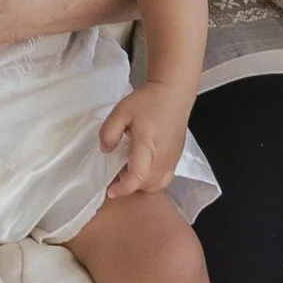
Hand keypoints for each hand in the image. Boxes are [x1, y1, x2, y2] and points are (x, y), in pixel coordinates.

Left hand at [100, 78, 190, 195]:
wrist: (173, 92)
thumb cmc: (150, 100)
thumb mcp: (121, 111)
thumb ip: (108, 132)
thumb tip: (105, 150)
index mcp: (148, 145)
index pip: (138, 177)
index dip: (123, 188)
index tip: (111, 190)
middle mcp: (163, 156)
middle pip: (148, 185)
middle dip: (131, 187)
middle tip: (116, 176)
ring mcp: (172, 158)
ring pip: (158, 184)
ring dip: (142, 184)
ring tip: (129, 171)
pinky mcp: (176, 156)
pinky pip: (165, 177)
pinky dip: (152, 179)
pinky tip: (142, 166)